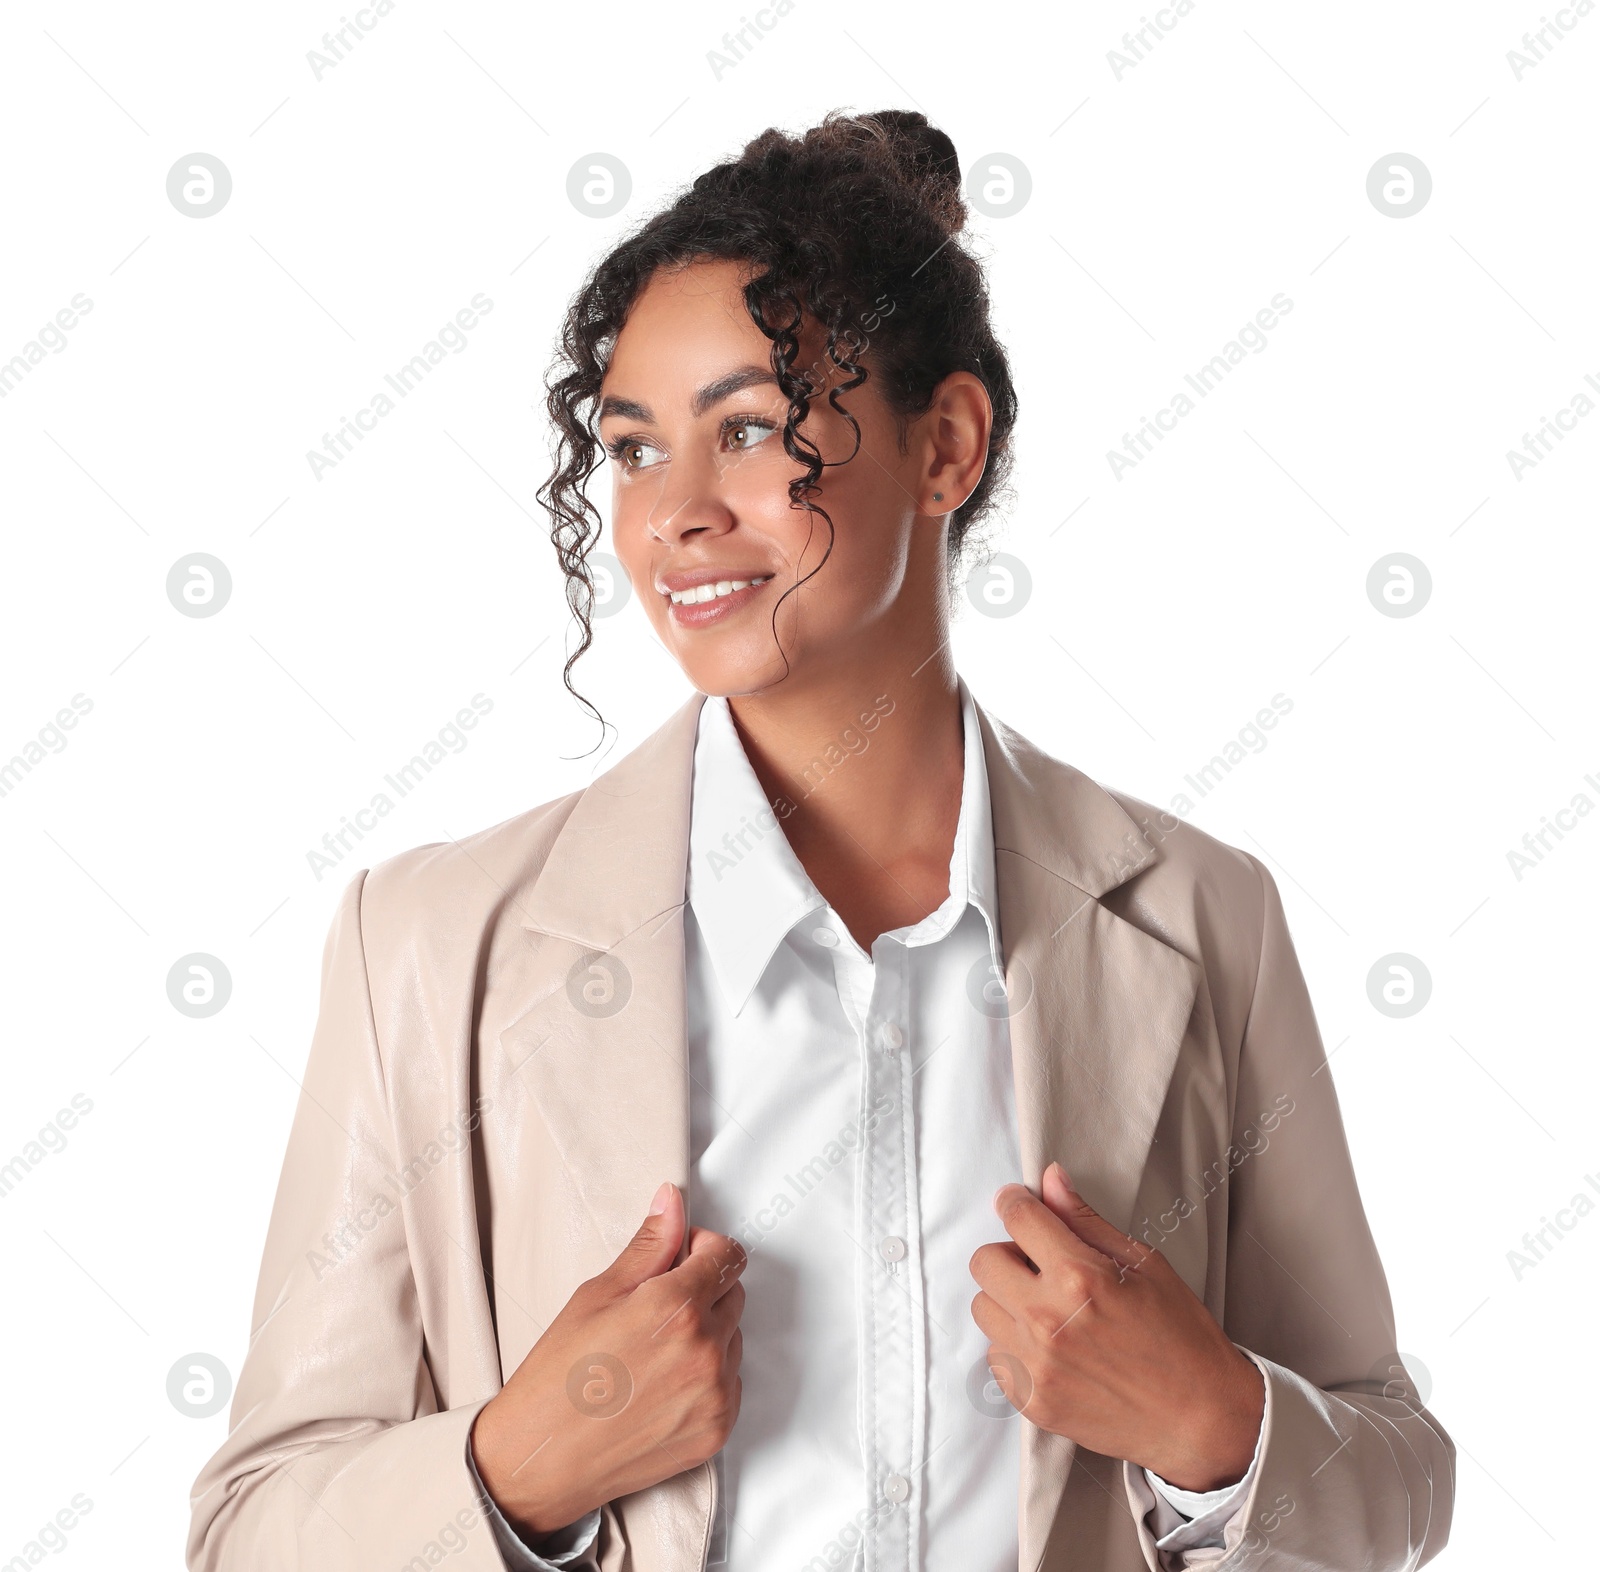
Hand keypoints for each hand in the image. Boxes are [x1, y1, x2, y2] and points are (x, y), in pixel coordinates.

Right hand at [470, 1181, 744, 1538]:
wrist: (542, 1460)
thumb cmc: (558, 1378)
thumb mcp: (596, 1295)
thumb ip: (648, 1246)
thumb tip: (672, 1201)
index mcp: (678, 1307)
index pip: (727, 1255)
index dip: (702, 1249)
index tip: (680, 1258)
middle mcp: (706, 1350)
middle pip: (733, 1294)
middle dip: (703, 1289)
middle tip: (654, 1308)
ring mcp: (715, 1394)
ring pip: (733, 1338)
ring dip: (707, 1334)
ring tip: (652, 1352)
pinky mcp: (717, 1429)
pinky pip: (731, 1382)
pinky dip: (707, 1376)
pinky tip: (662, 1384)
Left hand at [969, 1162, 1263, 1491]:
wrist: (1201, 1420)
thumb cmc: (1181, 1337)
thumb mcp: (1144, 1264)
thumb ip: (1086, 1221)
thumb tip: (1051, 1180)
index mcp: (1080, 1277)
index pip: (1017, 1217)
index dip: (1015, 1202)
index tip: (1019, 1203)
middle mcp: (1047, 1319)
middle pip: (985, 1261)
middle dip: (1009, 1252)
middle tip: (1040, 1263)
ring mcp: (1035, 1364)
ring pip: (983, 1307)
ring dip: (1008, 1299)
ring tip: (1047, 1308)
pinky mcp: (1030, 1400)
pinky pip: (995, 1354)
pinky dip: (1014, 1344)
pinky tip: (1051, 1347)